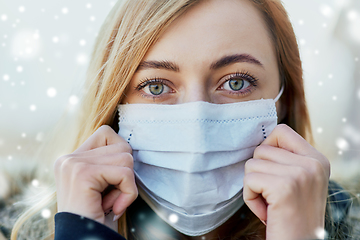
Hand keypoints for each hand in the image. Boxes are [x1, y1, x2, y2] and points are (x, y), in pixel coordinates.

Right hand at [54, 125, 137, 223]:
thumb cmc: (98, 216)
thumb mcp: (103, 184)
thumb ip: (108, 162)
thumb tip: (128, 147)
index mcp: (71, 159)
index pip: (106, 133)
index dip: (120, 154)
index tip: (113, 180)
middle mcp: (69, 158)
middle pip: (121, 146)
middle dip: (126, 174)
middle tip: (112, 195)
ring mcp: (74, 164)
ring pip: (126, 158)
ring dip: (127, 185)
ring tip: (111, 202)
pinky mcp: (83, 174)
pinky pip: (125, 174)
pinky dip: (128, 193)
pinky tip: (114, 208)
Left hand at [243, 124, 329, 239]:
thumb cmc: (291, 216)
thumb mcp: (299, 181)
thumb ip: (286, 159)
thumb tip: (259, 140)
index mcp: (317, 159)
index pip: (281, 131)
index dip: (267, 147)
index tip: (270, 169)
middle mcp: (313, 163)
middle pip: (261, 149)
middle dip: (258, 173)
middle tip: (271, 195)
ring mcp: (300, 174)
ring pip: (252, 164)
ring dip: (253, 187)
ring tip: (270, 204)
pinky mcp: (284, 187)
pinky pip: (249, 180)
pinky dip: (250, 198)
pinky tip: (266, 211)